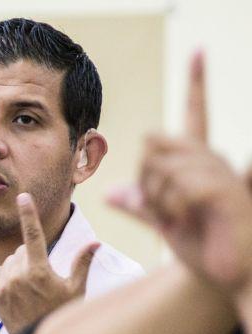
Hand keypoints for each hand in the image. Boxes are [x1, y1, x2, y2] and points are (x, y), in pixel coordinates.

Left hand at [0, 193, 98, 333]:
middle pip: (23, 250)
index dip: (29, 214)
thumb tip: (94, 243)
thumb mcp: (76, 291)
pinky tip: (18, 289)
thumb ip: (82, 264)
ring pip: (10, 260)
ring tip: (32, 287)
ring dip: (19, 266)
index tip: (23, 197)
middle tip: (44, 277)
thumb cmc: (61, 315)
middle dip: (32, 256)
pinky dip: (6, 275)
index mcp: (40, 272)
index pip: (34, 236)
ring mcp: (4, 286)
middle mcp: (19, 276)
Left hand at [108, 52, 251, 300]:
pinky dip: (170, 207)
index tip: (199, 52)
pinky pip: (179, 185)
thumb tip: (111, 194)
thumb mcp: (165, 224)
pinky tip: (183, 221)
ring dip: (157, 198)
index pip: (195, 114)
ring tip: (177, 219)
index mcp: (199, 162)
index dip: (197, 82)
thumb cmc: (204, 249)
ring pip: (161, 166)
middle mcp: (213, 159)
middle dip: (145, 178)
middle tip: (162, 209)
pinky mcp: (224, 190)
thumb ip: (141, 205)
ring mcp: (221, 172)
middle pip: (154, 142)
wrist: (228, 276)